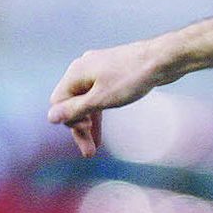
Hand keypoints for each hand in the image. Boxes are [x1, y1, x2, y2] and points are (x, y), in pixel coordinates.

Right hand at [47, 40, 166, 155]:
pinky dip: (100, 112)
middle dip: (80, 127)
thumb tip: (50, 117)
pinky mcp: (112, 74)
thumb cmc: (132, 78)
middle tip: (89, 153)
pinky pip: (99, 96)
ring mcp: (98, 70)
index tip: (86, 133)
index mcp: (76, 73)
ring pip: (87, 101)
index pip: (59, 102)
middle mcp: (83, 69)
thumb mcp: (101, 98)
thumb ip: (75, 109)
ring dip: (90, 123)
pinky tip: (101, 129)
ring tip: (95, 147)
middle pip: (73, 103)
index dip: (69, 121)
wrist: (162, 59)